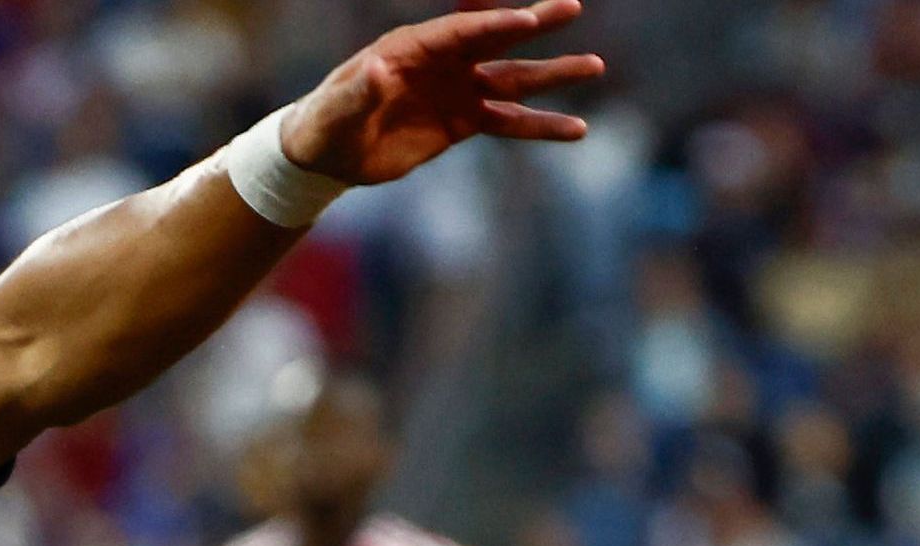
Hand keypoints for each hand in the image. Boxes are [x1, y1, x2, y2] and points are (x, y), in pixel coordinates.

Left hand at [283, 0, 608, 185]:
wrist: (326, 156)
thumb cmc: (325, 125)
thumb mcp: (334, 110)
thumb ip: (356, 91)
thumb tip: (375, 69)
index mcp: (410, 48)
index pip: (460, 33)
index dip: (493, 26)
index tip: (527, 19)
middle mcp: (441, 63)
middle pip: (495, 42)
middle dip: (533, 25)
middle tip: (571, 8)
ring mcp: (456, 92)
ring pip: (512, 81)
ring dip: (551, 76)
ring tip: (594, 67)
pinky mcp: (462, 123)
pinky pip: (508, 122)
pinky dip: (540, 126)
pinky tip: (575, 128)